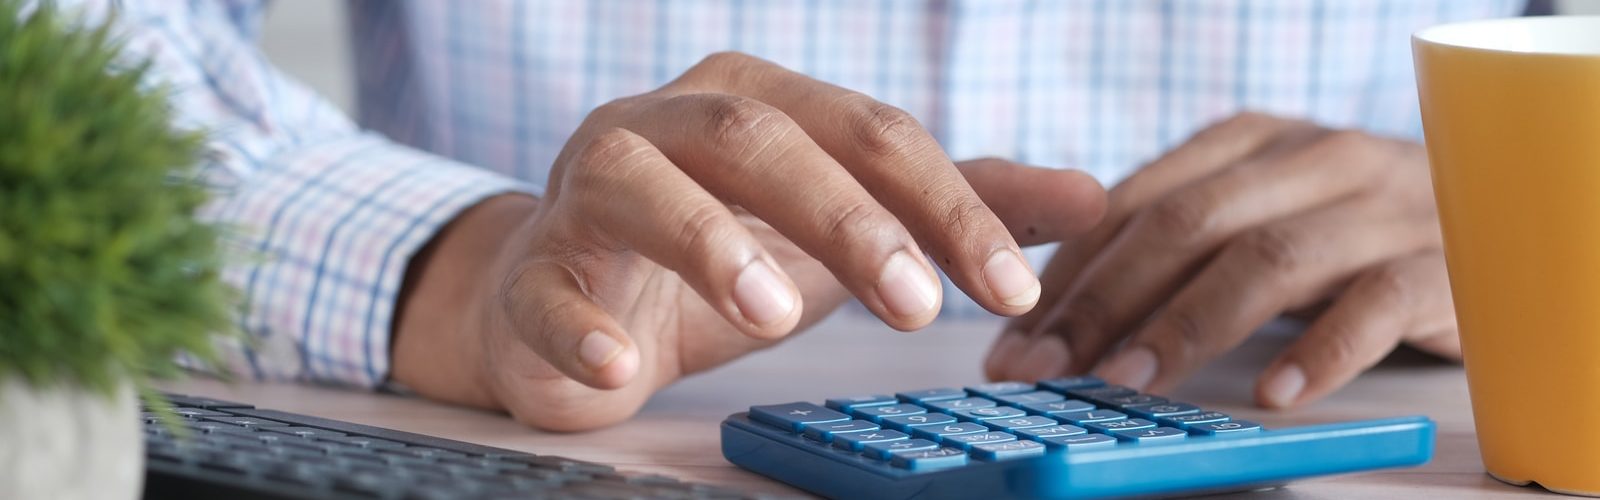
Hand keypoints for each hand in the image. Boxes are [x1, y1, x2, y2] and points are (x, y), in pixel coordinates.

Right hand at [391, 53, 1106, 430]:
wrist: (574, 296)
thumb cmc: (722, 250)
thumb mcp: (847, 226)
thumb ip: (956, 208)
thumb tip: (1094, 198)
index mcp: (759, 101)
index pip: (868, 132)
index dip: (946, 205)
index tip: (1011, 287)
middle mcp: (669, 123)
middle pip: (761, 138)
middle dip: (846, 217)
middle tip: (917, 306)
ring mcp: (589, 190)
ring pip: (642, 184)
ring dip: (709, 243)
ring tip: (775, 314)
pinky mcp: (533, 271)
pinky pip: (545, 288)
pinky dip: (579, 327)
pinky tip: (621, 368)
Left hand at [985, 112, 1460, 407]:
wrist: (1508, 211)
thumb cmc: (1351, 232)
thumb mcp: (1259, 216)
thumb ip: (1175, 244)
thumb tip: (1054, 310)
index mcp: (1251, 142)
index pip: (1137, 202)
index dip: (1068, 272)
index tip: (1014, 338)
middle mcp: (1312, 159)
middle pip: (1188, 224)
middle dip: (1102, 300)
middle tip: (1048, 367)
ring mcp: (1380, 207)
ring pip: (1268, 258)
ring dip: (1187, 325)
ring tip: (1129, 383)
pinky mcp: (1441, 264)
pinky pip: (1376, 304)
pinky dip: (1320, 350)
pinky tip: (1272, 394)